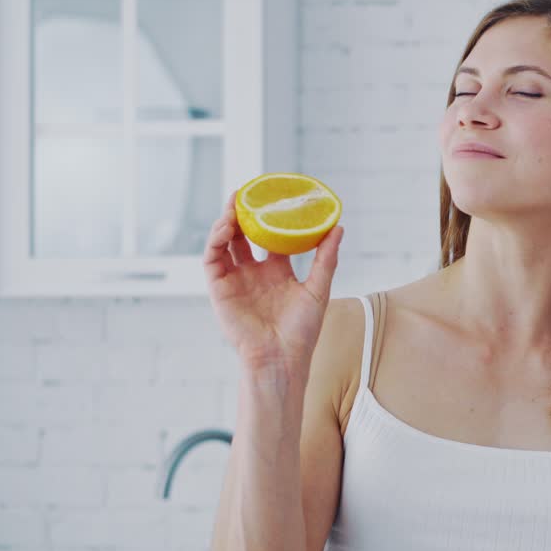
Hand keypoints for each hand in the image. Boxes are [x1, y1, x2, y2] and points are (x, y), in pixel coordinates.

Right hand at [204, 189, 344, 370]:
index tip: (272, 196)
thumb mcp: (318, 289)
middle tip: (245, 192)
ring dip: (225, 222)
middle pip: (242, 236)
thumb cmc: (301, 332)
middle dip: (241, 214)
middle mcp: (253, 274)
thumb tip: (338, 227)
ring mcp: (235, 281)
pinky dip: (215, 241)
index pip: (269, 238)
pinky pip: (212, 260)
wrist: (281, 358)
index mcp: (276, 272)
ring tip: (233, 204)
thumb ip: (326, 258)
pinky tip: (225, 227)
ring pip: (224, 244)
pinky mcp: (219, 290)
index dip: (268, 217)